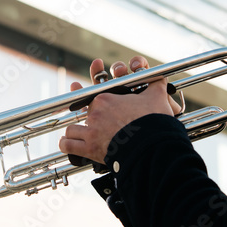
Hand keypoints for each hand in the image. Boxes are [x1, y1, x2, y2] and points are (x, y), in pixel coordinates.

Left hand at [59, 56, 180, 164]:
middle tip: (94, 124)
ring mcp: (91, 130)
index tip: (94, 104)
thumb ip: (155, 84)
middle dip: (88, 118)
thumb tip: (160, 78)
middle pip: (84, 113)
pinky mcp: (89, 148)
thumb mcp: (156, 97)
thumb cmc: (154, 120)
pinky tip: (67, 145)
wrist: (153, 144)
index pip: (92, 96)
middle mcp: (95, 113)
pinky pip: (68, 146)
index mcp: (106, 98)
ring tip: (79, 135)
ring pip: (72, 129)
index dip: (93, 100)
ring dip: (75, 133)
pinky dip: (66, 146)